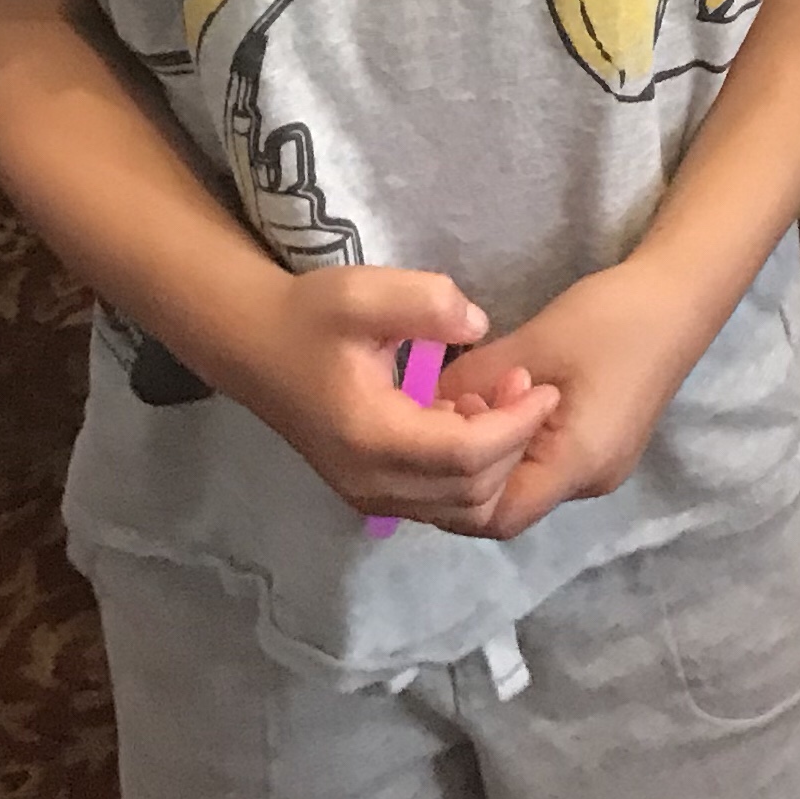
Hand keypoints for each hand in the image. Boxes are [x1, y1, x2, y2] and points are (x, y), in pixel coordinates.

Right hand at [227, 265, 562, 534]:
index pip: (466, 457)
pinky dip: (470, 470)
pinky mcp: (370, 491)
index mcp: (371, 438)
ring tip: (502, 400)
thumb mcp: (364, 291)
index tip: (545, 384)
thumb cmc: (308, 317)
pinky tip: (469, 417)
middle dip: (513, 442)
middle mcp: (370, 482)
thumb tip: (478, 324)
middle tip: (528, 386)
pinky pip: (438, 500)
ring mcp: (368, 494)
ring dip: (495, 461)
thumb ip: (427, 302)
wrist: (254, 345)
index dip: (516, 425)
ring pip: (457, 507)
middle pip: (469, 491)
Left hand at [436, 258, 708, 542]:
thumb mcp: (533, 343)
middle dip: (468, 466)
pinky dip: (513, 442)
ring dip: (491, 451)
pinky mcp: (602, 445)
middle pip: (512, 505)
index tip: (433, 437)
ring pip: (526, 483)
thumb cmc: (612, 317)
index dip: (456, 488)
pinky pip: (544, 463)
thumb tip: (428, 402)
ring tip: (472, 400)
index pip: (502, 516)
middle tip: (445, 413)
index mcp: (581, 463)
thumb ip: (475, 379)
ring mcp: (601, 465)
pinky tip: (500, 402)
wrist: (680, 293)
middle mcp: (593, 479)